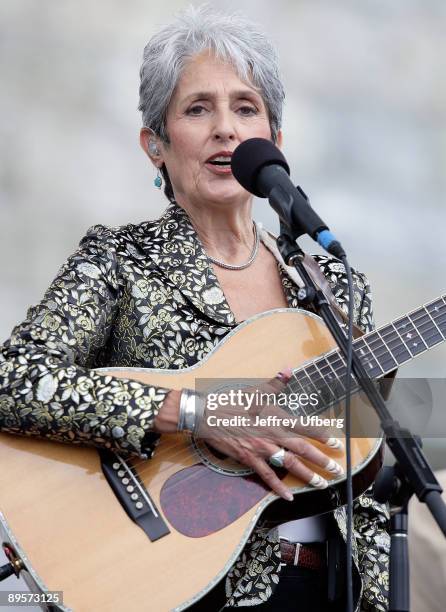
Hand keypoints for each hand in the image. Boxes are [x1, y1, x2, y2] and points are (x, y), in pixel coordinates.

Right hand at [197, 369, 343, 500]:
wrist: (208, 415)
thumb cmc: (232, 402)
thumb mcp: (256, 391)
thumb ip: (276, 383)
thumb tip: (288, 370)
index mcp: (276, 416)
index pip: (305, 427)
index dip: (323, 436)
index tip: (336, 443)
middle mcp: (272, 433)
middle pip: (303, 449)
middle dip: (322, 460)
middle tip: (336, 469)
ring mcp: (261, 448)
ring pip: (289, 465)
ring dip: (307, 475)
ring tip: (321, 484)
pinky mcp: (249, 458)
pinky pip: (267, 476)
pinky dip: (278, 488)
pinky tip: (289, 496)